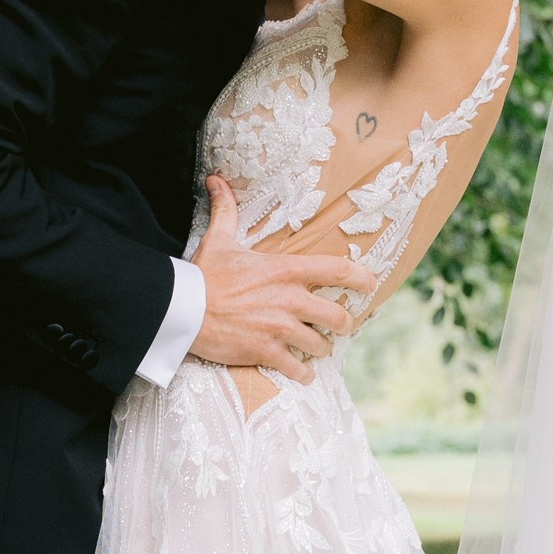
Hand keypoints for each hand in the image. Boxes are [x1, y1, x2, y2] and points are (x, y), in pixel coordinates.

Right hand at [189, 177, 359, 381]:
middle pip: (339, 316)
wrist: (183, 309)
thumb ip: (225, 210)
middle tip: (340, 326)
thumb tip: (215, 181)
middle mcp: (290, 300)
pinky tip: (301, 372)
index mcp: (286, 271)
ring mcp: (280, 328)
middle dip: (343, 324)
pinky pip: (297, 368)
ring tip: (316, 349)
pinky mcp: (266, 352)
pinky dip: (302, 372)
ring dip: (321, 349)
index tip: (369, 285)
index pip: (339, 271)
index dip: (362, 279)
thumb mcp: (219, 239)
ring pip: (320, 345)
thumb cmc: (203, 274)